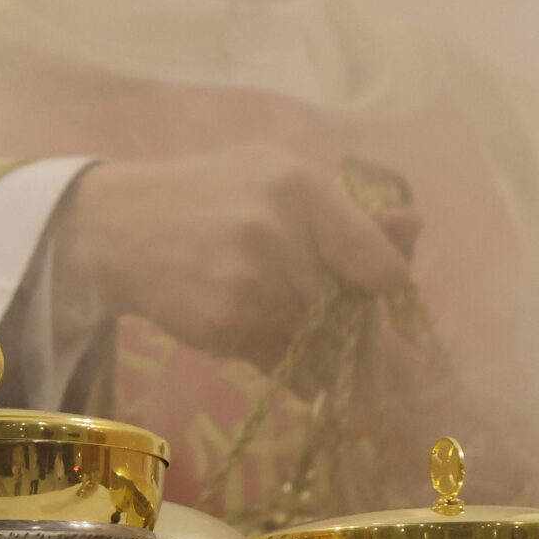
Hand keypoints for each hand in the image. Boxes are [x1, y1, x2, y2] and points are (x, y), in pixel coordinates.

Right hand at [54, 144, 421, 367]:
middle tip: (329, 305)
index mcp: (300, 188)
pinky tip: (276, 338)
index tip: (380, 288)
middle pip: (351, 306)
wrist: (122, 227)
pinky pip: (287, 361)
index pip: (378, 260)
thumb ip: (348, 210)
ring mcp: (250, 287)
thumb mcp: (278, 176)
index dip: (387, 283)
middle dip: (350, 315)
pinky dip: (295, 363)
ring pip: (322, 339)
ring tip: (288, 314)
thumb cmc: (212, 193)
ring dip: (323, 342)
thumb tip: (416, 227)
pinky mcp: (227, 327)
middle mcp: (278, 235)